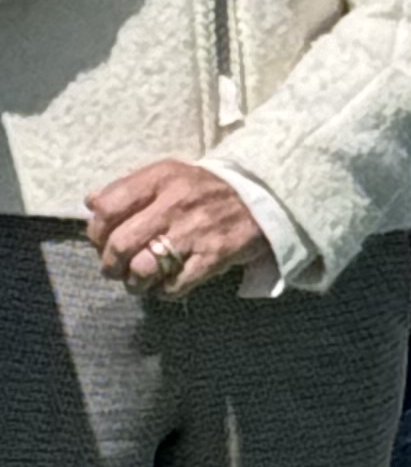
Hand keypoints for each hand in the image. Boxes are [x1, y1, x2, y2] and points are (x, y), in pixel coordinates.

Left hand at [85, 160, 275, 300]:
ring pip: (144, 269)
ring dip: (134, 282)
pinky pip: (175, 285)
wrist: (263, 196)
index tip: (100, 240)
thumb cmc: (206, 188)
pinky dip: (163, 292)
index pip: (109, 206)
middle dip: (110, 264)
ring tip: (137, 282)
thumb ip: (129, 187)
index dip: (96, 230)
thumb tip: (90, 202)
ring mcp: (196, 232)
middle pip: (121, 243)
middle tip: (114, 269)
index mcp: (161, 178)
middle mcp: (176, 203)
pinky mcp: (214, 256)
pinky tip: (165, 286)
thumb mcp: (169, 174)